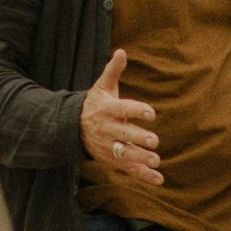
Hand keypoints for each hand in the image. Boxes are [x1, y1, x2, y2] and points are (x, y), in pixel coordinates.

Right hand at [80, 48, 163, 185]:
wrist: (71, 128)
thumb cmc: (95, 104)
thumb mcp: (102, 86)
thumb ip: (113, 71)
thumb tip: (121, 51)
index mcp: (107, 109)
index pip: (123, 109)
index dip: (137, 111)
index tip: (151, 113)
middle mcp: (107, 129)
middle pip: (123, 134)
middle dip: (138, 138)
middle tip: (153, 140)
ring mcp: (109, 146)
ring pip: (124, 154)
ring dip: (140, 158)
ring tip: (155, 160)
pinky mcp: (112, 159)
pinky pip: (128, 169)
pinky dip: (143, 175)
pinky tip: (159, 179)